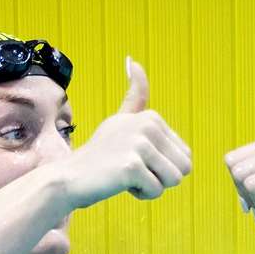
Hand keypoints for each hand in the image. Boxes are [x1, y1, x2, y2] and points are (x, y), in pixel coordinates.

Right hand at [59, 57, 190, 209]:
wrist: (69, 177)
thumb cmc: (99, 155)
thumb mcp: (121, 120)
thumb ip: (135, 95)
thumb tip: (133, 59)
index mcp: (152, 118)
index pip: (185, 157)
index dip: (162, 167)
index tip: (134, 159)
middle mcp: (148, 126)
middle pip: (184, 169)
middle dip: (161, 177)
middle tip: (131, 170)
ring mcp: (140, 144)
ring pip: (173, 181)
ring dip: (152, 186)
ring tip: (126, 176)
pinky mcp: (132, 166)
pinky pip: (156, 191)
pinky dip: (141, 194)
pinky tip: (119, 183)